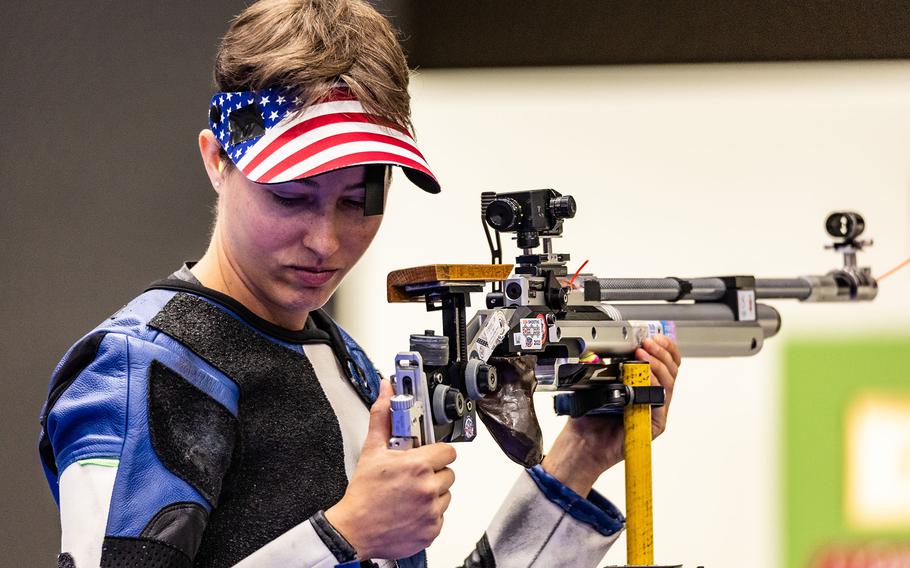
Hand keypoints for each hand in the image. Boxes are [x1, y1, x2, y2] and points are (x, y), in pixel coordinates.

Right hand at [325, 379, 455, 559]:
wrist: (353, 531)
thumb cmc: (363, 494)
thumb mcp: (372, 451)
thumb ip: (383, 417)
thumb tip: (387, 392)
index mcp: (417, 465)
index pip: (447, 451)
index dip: (436, 452)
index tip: (426, 455)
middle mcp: (428, 488)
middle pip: (447, 472)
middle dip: (432, 472)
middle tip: (412, 476)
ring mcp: (431, 511)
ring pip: (445, 494)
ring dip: (432, 493)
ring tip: (410, 494)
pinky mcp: (432, 530)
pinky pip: (440, 516)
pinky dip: (429, 514)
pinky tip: (410, 511)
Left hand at [541, 335, 680, 494]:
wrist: (583, 443)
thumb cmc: (590, 416)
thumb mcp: (600, 382)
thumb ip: (612, 366)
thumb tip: (614, 347)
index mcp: (644, 385)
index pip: (665, 363)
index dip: (665, 348)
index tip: (655, 337)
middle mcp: (653, 397)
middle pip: (671, 370)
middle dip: (661, 352)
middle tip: (648, 343)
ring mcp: (656, 411)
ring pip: (669, 382)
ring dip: (657, 364)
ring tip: (643, 354)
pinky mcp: (656, 424)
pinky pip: (660, 400)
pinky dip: (654, 384)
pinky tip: (645, 375)